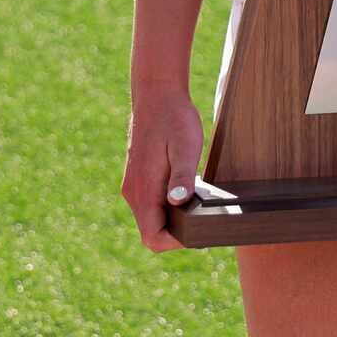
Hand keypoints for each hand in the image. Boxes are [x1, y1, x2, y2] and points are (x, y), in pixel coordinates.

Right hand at [121, 83, 204, 252]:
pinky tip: (187, 189)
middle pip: (151, 231)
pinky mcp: (138, 178)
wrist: (157, 93)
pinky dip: (167, 206)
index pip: (152, 238)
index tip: (196, 230)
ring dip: (173, 218)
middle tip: (203, 215)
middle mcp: (133, 192)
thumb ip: (182, 177)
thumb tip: (178, 204)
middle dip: (177, 232)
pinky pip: (151, 204)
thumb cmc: (174, 119)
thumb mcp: (186, 147)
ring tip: (196, 200)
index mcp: (143, 190)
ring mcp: (133, 185)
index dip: (174, 243)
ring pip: (151, 218)